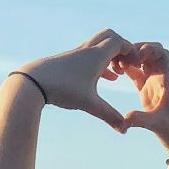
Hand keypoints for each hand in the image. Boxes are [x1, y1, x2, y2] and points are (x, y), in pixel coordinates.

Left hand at [16, 30, 142, 133]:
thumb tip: (124, 131)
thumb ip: (109, 116)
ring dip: (111, 56)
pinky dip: (101, 62)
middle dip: (122, 48)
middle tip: (128, 65)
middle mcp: (87, 51)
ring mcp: (76, 54)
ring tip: (119, 74)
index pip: (119, 42)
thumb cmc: (62, 89)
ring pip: (99, 46)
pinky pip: (90, 55)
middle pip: (109, 37)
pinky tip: (105, 78)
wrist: (32, 82)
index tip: (136, 67)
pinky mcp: (68, 61)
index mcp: (96, 56)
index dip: (131, 51)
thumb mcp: (89, 104)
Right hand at [116, 42, 168, 162]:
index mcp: (167, 81)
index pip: (163, 54)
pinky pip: (136, 74)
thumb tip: (124, 120)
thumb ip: (141, 120)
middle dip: (136, 49)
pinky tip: (115, 72)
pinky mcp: (147, 92)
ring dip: (130, 58)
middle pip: (151, 52)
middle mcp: (161, 79)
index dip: (149, 49)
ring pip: (142, 61)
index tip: (136, 56)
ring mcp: (154, 85)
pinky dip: (127, 69)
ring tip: (115, 64)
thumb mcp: (157, 125)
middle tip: (121, 58)